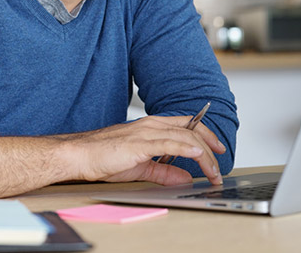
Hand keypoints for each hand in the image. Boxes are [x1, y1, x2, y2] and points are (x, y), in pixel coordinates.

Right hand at [60, 115, 225, 185]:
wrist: (81, 155)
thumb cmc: (103, 157)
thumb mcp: (141, 167)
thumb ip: (164, 171)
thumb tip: (184, 177)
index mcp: (151, 127)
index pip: (186, 125)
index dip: (205, 134)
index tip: (217, 149)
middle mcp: (151, 125)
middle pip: (191, 129)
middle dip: (210, 146)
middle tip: (220, 165)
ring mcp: (146, 131)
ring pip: (185, 137)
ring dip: (204, 155)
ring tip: (213, 171)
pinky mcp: (140, 142)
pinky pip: (169, 143)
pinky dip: (187, 148)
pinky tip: (198, 156)